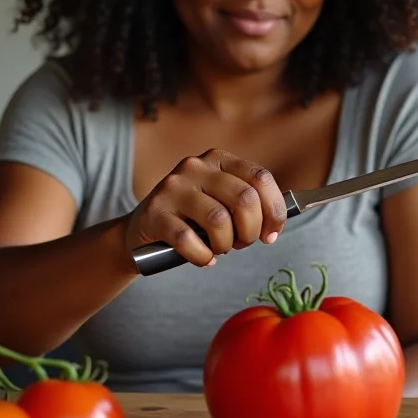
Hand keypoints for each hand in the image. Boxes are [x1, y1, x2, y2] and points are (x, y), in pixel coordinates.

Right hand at [124, 149, 287, 267]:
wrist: (142, 230)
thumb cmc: (192, 218)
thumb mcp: (221, 200)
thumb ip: (247, 204)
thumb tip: (275, 224)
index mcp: (218, 160)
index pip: (260, 177)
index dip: (274, 210)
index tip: (272, 233)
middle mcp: (196, 167)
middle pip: (244, 198)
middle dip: (251, 230)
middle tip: (243, 243)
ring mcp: (173, 187)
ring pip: (218, 219)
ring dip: (226, 244)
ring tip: (220, 249)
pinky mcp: (155, 212)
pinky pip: (188, 239)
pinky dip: (202, 256)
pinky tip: (204, 258)